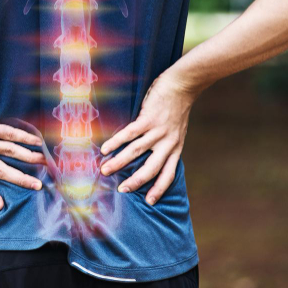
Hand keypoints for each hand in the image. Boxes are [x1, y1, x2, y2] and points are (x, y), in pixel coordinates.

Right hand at [99, 71, 196, 205]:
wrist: (182, 85)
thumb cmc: (176, 107)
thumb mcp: (176, 131)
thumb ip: (165, 143)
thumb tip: (149, 155)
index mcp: (175, 148)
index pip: (168, 174)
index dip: (159, 189)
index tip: (149, 202)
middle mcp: (168, 143)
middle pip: (151, 168)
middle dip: (135, 181)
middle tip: (121, 191)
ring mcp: (158, 131)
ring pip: (136, 152)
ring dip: (119, 162)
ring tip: (105, 170)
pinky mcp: (148, 118)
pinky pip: (130, 134)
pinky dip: (116, 141)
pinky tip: (105, 148)